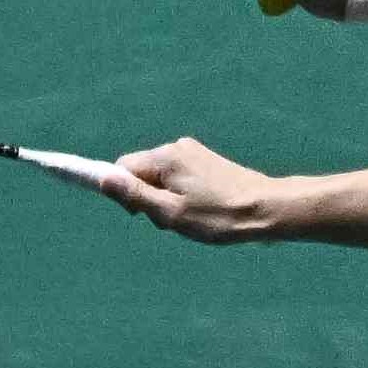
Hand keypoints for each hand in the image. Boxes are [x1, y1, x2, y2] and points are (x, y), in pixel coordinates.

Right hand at [99, 136, 280, 244]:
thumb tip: (102, 177)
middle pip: (141, 173)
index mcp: (165, 157)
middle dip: (147, 199)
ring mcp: (193, 152)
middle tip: (171, 220)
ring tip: (190, 217)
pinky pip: (177, 178)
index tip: (138, 214)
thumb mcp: (169, 213)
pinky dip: (180, 195)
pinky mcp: (205, 161)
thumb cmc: (217, 215)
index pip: (122, 169)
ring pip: (160, 178)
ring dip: (165, 200)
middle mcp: (177, 146)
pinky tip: (200, 210)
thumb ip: (134, 195)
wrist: (265, 208)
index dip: (123, 194)